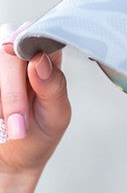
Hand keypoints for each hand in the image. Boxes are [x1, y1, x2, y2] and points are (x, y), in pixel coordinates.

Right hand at [0, 22, 71, 184]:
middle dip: (13, 93)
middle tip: (20, 128)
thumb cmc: (39, 132)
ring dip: (3, 100)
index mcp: (45, 57)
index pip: (38, 35)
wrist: (13, 157)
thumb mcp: (56, 115)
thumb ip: (53, 86)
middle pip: (8, 53)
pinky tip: (0, 121)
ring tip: (13, 128)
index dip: (29, 44)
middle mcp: (16, 54)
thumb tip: (40, 61)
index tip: (30, 65)